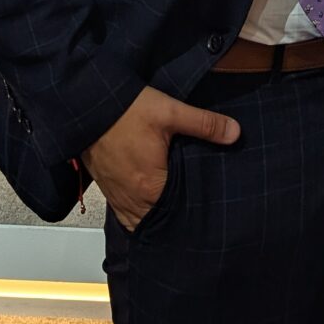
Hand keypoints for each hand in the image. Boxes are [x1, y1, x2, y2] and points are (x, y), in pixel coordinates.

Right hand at [82, 85, 240, 231]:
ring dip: (156, 215)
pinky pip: (126, 212)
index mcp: (150, 187)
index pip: (179, 211)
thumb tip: (235, 133)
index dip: (194, 207)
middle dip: (176, 214)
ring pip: (141, 218)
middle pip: (160, 218)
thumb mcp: (170, 112)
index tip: (207, 204)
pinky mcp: (107, 188)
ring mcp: (117, 196)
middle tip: (194, 206)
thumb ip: (204, 124)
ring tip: (174, 207)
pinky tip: (150, 201)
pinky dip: (138, 211)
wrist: (88, 104)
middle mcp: (132, 199)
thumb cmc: (126, 110)